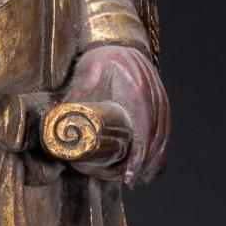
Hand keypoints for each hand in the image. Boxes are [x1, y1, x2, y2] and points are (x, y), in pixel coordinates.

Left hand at [70, 40, 169, 186]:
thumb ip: (77, 98)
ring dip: (154, 159)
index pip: (142, 128)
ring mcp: (160, 97)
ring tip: (139, 179)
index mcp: (137, 88)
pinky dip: (159, 148)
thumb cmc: (100, 59)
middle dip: (145, 163)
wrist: (117, 43)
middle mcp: (153, 93)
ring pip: (162, 134)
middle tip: (131, 182)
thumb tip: (61, 126)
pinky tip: (151, 165)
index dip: (138, 155)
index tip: (129, 175)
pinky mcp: (161, 101)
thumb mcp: (85, 74)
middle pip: (155, 136)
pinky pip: (164, 128)